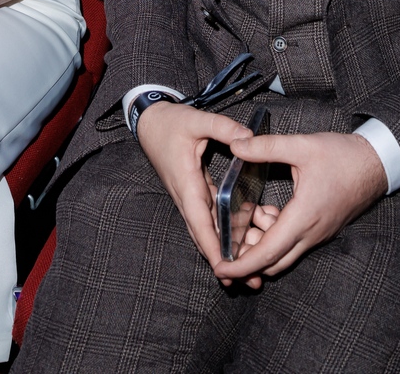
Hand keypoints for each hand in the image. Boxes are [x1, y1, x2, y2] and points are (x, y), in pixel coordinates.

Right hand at [136, 101, 255, 272]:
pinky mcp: (194, 191)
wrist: (150, 122)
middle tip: (249, 280)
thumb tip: (248, 138)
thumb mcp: (196, 119)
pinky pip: (208, 217)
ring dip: (222, 249)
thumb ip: (222, 127)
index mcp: (186, 182)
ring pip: (206, 229)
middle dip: (222, 259)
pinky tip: (238, 241)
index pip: (199, 221)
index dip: (212, 246)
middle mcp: (186, 195)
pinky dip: (221, 232)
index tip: (225, 268)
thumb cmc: (170, 122)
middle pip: (203, 234)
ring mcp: (188, 195)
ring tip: (248, 270)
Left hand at [214, 131, 387, 283]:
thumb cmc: (343, 156)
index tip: (220, 268)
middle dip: (247, 257)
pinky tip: (269, 212)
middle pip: (273, 262)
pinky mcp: (321, 229)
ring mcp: (317, 234)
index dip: (241, 264)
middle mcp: (311, 233)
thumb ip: (266, 146)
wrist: (376, 163)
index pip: (267, 252)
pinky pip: (293, 244)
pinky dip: (275, 236)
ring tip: (253, 214)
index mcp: (303, 217)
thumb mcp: (302, 145)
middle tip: (228, 238)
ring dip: (263, 244)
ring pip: (283, 255)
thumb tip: (235, 145)